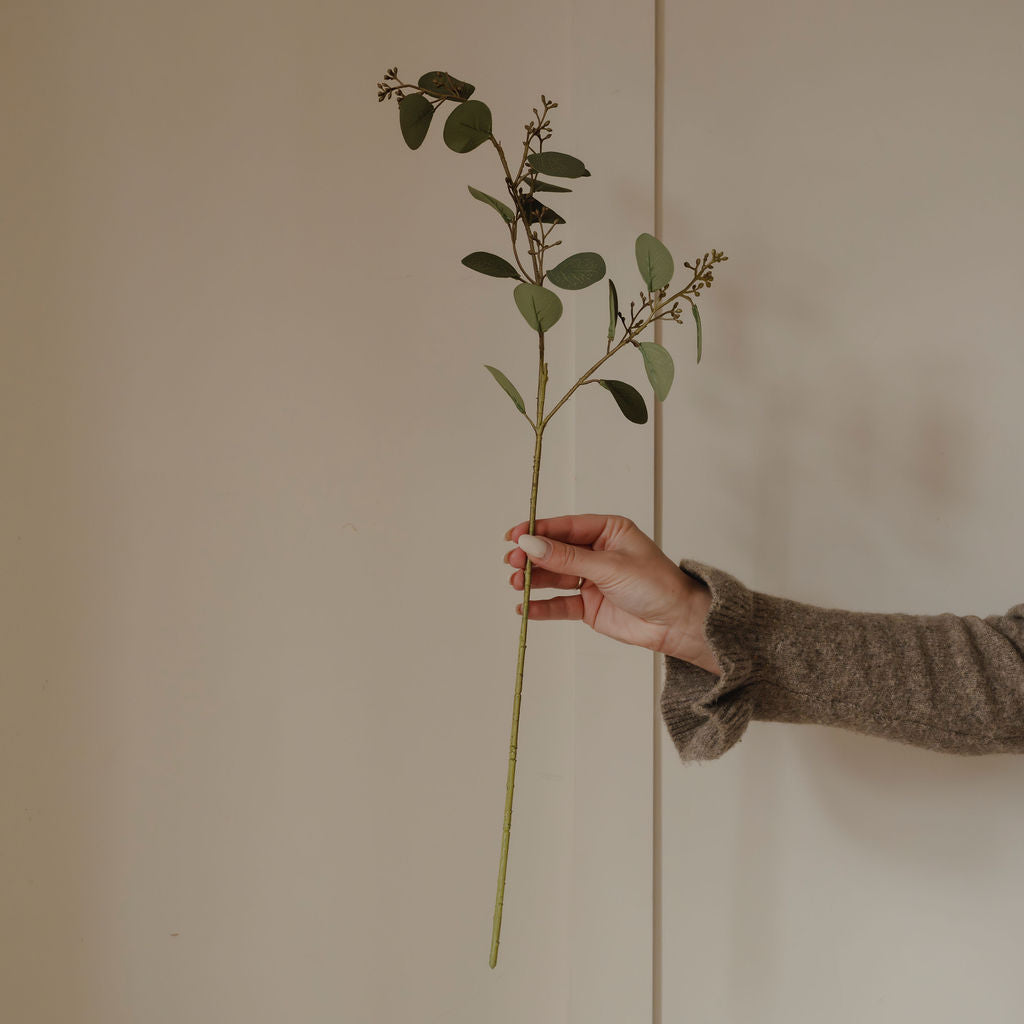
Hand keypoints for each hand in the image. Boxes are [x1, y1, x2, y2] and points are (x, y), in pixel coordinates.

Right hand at [504, 514, 721, 674]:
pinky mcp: (588, 606)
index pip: (565, 527)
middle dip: (532, 556)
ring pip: (553, 577)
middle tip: (512, 561)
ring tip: (514, 583)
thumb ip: (567, 558)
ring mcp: (591, 580)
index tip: (514, 536)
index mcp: (608, 531)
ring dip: (532, 580)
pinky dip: (541, 605)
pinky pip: (559, 603)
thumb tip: (532, 544)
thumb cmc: (657, 585)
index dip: (538, 530)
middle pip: (554, 551)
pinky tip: (525, 607)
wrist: (677, 624)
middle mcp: (597, 553)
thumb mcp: (609, 566)